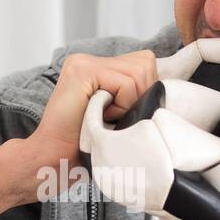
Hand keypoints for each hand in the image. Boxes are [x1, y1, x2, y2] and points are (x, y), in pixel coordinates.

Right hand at [25, 49, 157, 175]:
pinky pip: (126, 84)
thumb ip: (134, 93)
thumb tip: (163, 87)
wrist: (57, 160)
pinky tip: (100, 116)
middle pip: (145, 64)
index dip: (145, 91)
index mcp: (98, 66)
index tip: (125, 114)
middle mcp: (89, 59)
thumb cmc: (88, 144)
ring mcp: (84, 62)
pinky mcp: (82, 71)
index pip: (144, 63)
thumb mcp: (119, 113)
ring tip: (105, 117)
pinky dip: (121, 106)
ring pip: (139, 73)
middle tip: (113, 117)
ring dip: (129, 104)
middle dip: (139, 96)